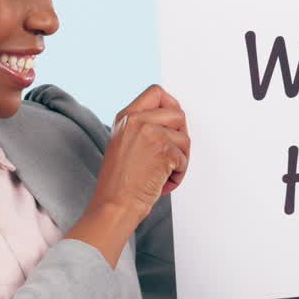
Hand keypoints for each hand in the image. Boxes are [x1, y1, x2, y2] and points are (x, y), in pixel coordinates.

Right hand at [90, 84, 190, 223]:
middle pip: (177, 113)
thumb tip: (173, 120)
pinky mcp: (164, 150)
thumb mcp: (123, 143)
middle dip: (180, 136)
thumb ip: (143, 127)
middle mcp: (137, 120)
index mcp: (125, 117)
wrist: (114, 205)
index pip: (156, 92)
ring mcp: (150, 133)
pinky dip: (179, 175)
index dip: (170, 106)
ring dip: (181, 159)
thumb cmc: (119, 183)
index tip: (172, 124)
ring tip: (164, 174)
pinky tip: (163, 182)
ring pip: (185, 137)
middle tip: (171, 155)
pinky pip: (184, 158)